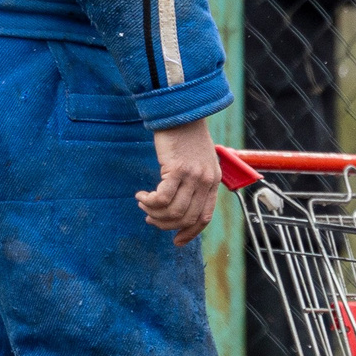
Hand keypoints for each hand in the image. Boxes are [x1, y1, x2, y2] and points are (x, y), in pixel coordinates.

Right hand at [139, 120, 220, 244]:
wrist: (182, 113)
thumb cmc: (186, 137)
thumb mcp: (198, 161)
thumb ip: (194, 183)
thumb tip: (177, 207)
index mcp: (213, 182)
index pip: (204, 218)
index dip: (189, 233)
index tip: (176, 242)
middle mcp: (207, 181)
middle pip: (185, 218)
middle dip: (165, 224)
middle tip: (150, 217)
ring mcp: (194, 176)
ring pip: (173, 211)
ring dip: (154, 213)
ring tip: (144, 204)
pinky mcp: (178, 169)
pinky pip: (162, 198)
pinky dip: (149, 202)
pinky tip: (142, 195)